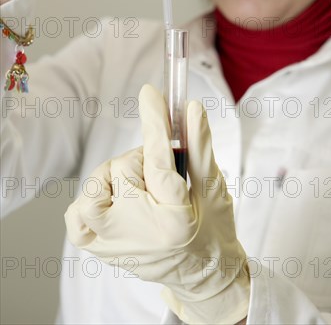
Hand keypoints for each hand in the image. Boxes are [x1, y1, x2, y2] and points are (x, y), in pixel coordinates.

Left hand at [64, 84, 249, 324]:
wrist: (204, 277)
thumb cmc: (214, 230)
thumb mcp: (214, 188)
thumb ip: (200, 147)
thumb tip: (190, 109)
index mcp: (174, 219)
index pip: (157, 160)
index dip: (154, 121)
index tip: (150, 94)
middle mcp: (139, 235)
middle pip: (121, 170)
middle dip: (140, 159)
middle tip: (159, 170)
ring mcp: (116, 246)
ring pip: (92, 192)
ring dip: (112, 177)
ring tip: (136, 184)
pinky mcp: (102, 252)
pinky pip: (76, 217)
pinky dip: (90, 200)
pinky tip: (112, 199)